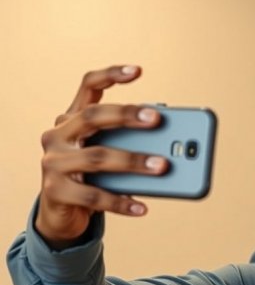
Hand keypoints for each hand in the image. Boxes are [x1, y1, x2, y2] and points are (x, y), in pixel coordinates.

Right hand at [35, 65, 167, 249]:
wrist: (62, 214)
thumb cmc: (94, 176)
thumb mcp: (110, 153)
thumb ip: (130, 142)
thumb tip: (171, 144)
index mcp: (72, 118)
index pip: (88, 86)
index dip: (111, 75)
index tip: (138, 71)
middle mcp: (57, 135)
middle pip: (93, 116)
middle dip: (126, 115)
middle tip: (156, 119)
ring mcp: (53, 162)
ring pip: (97, 157)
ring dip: (133, 161)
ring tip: (162, 166)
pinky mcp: (54, 191)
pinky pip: (93, 196)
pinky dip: (121, 202)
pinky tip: (142, 207)